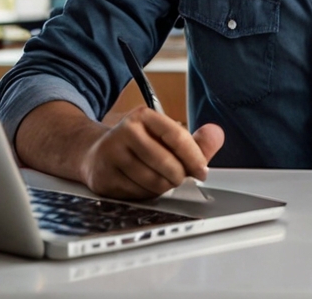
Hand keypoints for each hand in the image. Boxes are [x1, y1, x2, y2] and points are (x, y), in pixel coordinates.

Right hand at [78, 107, 223, 198]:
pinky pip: (138, 194)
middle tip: (180, 177)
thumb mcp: (163, 137)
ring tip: (161, 179)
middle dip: (179, 175)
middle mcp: (125, 131)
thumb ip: (195, 140)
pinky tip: (143, 185)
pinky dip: (147, 195)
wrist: (94, 155)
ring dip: (164, 186)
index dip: (194, 156)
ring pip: (154, 182)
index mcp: (143, 116)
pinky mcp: (104, 177)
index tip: (202, 170)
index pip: (176, 136)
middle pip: (167, 163)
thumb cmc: (138, 146)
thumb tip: (217, 134)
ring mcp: (112, 155)